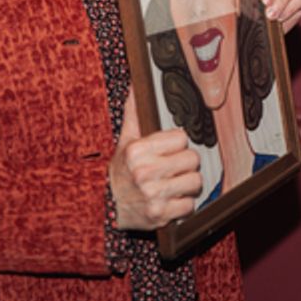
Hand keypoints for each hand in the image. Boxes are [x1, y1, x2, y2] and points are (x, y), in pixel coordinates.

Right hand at [110, 91, 202, 230]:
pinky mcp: (160, 215)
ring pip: (195, 182)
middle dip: (185, 164)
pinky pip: (189, 206)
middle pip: (192, 159)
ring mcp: (153, 195)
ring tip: (173, 184)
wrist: (105, 207)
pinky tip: (170, 201)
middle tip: (172, 169)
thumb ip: (134, 113)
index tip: (168, 151)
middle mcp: (145, 172)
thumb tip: (136, 84)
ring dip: (187, 185)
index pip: (181, 138)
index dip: (177, 145)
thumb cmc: (120, 172)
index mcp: (137, 150)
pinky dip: (182, 205)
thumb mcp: (124, 141)